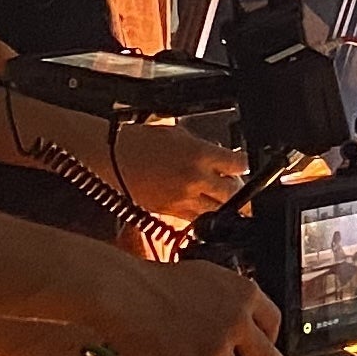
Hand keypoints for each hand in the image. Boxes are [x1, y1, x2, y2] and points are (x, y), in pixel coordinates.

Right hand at [98, 254, 287, 355]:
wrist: (125, 294)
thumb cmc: (151, 283)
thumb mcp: (204, 279)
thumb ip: (224, 301)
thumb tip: (227, 320)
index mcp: (243, 293)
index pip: (272, 321)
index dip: (270, 338)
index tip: (268, 347)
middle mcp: (239, 320)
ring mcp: (221, 346)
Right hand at [110, 121, 241, 228]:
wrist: (112, 156)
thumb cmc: (142, 141)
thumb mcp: (181, 135)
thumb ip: (205, 149)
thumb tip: (222, 158)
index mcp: (200, 154)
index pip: (239, 164)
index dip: (244, 165)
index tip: (243, 166)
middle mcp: (196, 178)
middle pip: (234, 192)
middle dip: (240, 190)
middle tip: (240, 188)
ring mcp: (183, 198)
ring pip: (218, 211)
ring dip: (224, 206)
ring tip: (225, 202)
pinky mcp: (170, 212)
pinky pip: (195, 220)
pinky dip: (204, 217)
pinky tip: (205, 211)